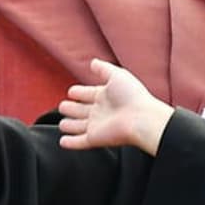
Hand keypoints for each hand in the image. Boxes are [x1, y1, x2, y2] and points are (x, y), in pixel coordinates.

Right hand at [58, 59, 172, 155]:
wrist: (142, 119)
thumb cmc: (133, 96)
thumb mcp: (117, 75)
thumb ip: (104, 69)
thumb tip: (93, 62)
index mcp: (106, 96)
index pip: (89, 93)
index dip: (80, 92)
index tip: (72, 91)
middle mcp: (101, 111)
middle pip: (82, 110)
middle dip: (72, 108)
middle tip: (62, 106)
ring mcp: (98, 126)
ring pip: (79, 126)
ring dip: (70, 125)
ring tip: (62, 124)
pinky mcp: (95, 139)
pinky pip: (80, 142)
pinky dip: (71, 142)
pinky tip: (63, 141)